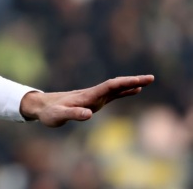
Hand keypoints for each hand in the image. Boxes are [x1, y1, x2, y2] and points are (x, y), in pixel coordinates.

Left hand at [19, 75, 154, 126]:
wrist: (42, 106)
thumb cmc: (50, 113)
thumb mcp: (59, 116)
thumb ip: (73, 114)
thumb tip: (89, 114)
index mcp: (87, 96)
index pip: (110, 87)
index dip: (125, 83)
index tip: (139, 82)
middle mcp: (93, 94)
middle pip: (116, 84)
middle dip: (133, 81)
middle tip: (151, 78)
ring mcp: (94, 97)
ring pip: (116, 88)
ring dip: (131, 84)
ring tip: (148, 81)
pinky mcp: (93, 101)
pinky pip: (112, 95)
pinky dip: (124, 91)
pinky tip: (134, 91)